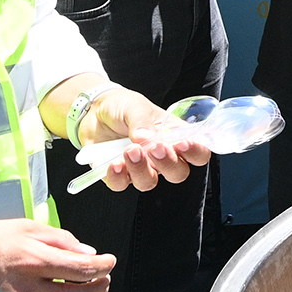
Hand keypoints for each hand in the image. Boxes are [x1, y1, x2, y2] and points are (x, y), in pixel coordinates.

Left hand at [82, 88, 214, 190]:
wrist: (93, 112)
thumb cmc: (122, 107)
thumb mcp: (135, 106)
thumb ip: (142, 121)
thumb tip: (144, 137)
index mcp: (175, 138)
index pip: (198, 153)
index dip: (196, 153)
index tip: (183, 144)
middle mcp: (161, 158)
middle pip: (178, 173)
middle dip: (169, 164)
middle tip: (156, 148)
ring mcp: (140, 168)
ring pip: (149, 182)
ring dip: (141, 169)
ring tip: (129, 150)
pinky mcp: (118, 175)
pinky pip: (121, 185)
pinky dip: (118, 176)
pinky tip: (113, 163)